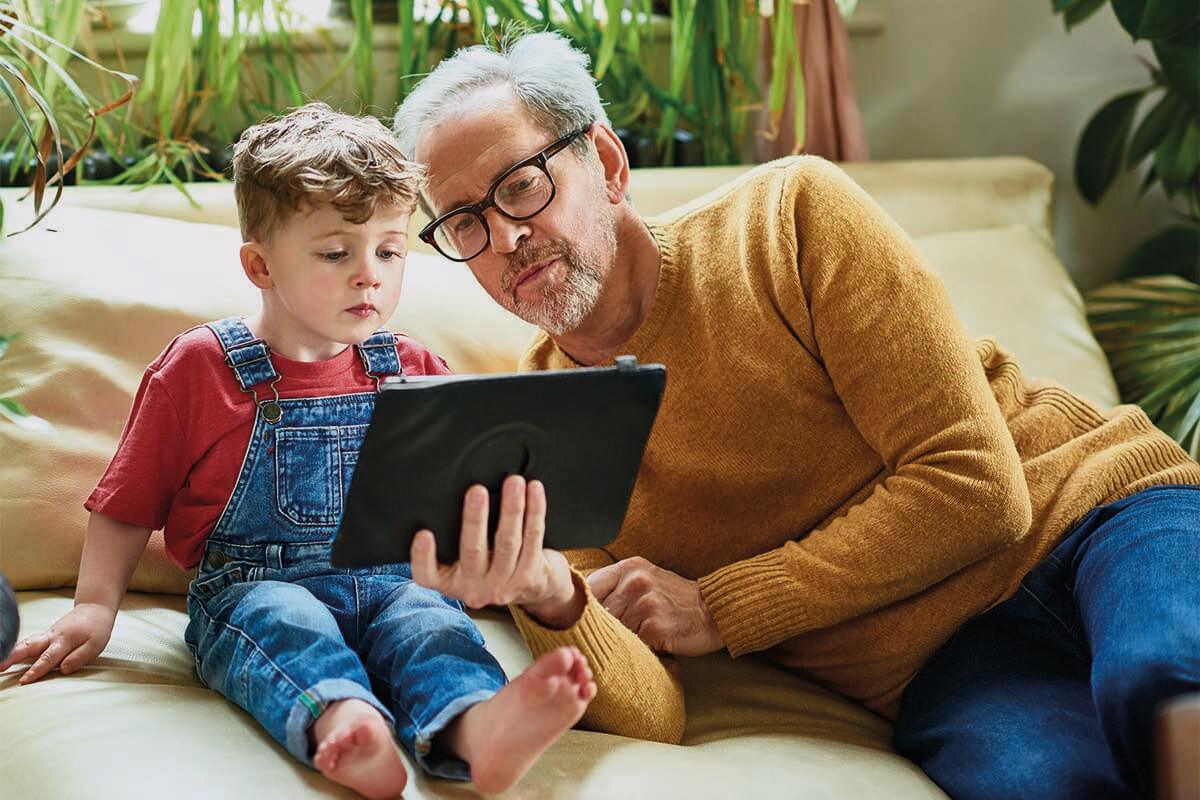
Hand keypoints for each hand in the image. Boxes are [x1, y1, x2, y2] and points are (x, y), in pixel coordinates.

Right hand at [0, 603, 116, 684]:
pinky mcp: (46, 635)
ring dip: (11, 652)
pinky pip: (29, 642)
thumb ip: (79, 657)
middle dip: (12, 657)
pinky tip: (7, 656)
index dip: (36, 670)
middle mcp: (52, 637)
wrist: (95, 609)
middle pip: (29, 647)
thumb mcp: (95, 644)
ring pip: (26, 643)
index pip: (48, 658)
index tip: (24, 681)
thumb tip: (63, 670)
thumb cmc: (97, 629)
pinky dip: (17, 648)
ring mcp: (47, 635)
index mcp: (65, 640)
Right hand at [410, 476, 583, 626]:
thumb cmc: (488, 563)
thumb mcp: (462, 563)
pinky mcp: (529, 577)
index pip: (427, 575)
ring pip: (507, 542)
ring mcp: (503, 586)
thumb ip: (452, 541)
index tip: (423, 533)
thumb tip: (448, 493)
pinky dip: (535, 511)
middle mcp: (474, 588)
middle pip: (473, 551)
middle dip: (475, 518)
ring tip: (513, 483)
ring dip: (511, 509)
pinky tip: (534, 490)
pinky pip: (533, 537)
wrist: (532, 591)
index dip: (422, 556)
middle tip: (477, 490)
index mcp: (449, 582)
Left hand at [587, 557, 723, 656]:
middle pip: (599, 612)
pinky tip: (648, 645)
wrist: (712, 611)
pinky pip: (631, 644)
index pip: (590, 586)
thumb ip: (616, 586)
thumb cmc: (674, 599)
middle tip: (610, 636)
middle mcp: (636, 582)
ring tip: (635, 639)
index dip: (584, 607)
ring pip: (614, 630)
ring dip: (620, 640)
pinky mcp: (655, 627)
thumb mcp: (645, 579)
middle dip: (602, 627)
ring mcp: (646, 604)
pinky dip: (636, 649)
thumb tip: (579, 603)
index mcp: (630, 567)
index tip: (584, 619)